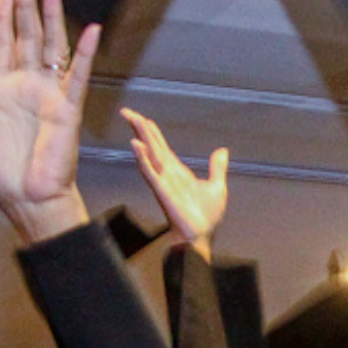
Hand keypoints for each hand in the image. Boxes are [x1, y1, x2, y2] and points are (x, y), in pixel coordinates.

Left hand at [0, 0, 99, 243]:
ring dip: (52, 18)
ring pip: (51, 47)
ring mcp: (48, 95)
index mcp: (0, 92)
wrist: (27, 201)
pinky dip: (85, 53)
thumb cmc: (0, 177)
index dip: (2, 19)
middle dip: (27, 7)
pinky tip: (90, 29)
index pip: (1, 45)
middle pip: (27, 37)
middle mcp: (26, 88)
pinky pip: (78, 76)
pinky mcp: (68, 108)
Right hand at [122, 107, 227, 258]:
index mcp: (177, 170)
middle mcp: (167, 172)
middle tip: (125, 111)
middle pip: (150, 144)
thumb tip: (222, 151)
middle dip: (139, 127)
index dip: (151, 131)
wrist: (201, 236)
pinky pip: (150, 172)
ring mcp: (163, 180)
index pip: (161, 145)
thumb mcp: (216, 187)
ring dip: (140, 136)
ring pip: (149, 153)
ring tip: (131, 119)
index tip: (141, 118)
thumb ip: (217, 168)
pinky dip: (142, 158)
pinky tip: (136, 145)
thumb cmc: (205, 217)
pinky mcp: (162, 190)